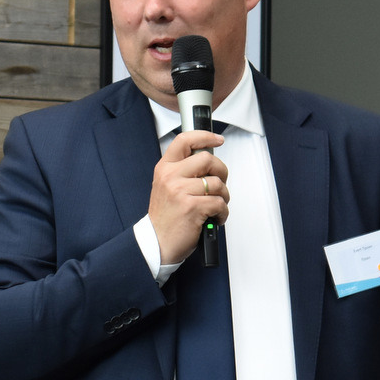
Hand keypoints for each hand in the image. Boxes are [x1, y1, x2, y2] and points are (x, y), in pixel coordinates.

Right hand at [149, 129, 228, 264]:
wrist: (157, 243)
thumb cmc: (165, 218)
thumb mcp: (166, 187)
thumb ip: (183, 171)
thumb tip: (208, 162)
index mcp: (165, 168)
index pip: (184, 140)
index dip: (205, 136)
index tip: (217, 140)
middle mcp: (171, 176)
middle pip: (208, 159)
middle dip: (221, 172)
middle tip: (220, 183)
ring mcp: (181, 191)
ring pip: (217, 183)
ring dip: (223, 196)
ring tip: (216, 206)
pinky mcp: (192, 207)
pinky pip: (219, 202)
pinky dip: (223, 212)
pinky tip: (215, 217)